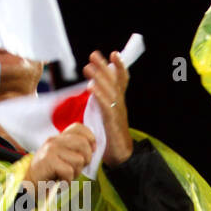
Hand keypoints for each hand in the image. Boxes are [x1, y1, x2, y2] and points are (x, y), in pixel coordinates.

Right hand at [25, 122, 94, 189]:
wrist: (30, 185)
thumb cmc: (51, 173)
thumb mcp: (64, 158)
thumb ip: (76, 151)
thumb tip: (94, 148)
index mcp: (59, 138)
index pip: (78, 127)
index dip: (90, 138)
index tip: (92, 150)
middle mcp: (55, 140)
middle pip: (84, 144)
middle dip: (86, 159)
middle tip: (76, 168)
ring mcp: (51, 149)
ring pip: (79, 159)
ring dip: (76, 173)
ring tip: (65, 175)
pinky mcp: (48, 160)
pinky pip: (69, 171)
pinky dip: (67, 180)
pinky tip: (59, 180)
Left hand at [82, 50, 131, 165]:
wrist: (121, 157)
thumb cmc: (110, 137)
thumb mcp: (105, 115)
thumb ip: (101, 102)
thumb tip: (91, 87)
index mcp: (118, 103)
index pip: (121, 81)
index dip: (119, 67)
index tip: (114, 53)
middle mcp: (120, 105)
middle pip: (114, 82)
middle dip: (105, 66)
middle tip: (94, 54)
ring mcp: (117, 113)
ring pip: (110, 91)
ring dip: (99, 78)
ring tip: (88, 67)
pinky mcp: (112, 123)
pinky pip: (105, 106)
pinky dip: (98, 95)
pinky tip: (90, 87)